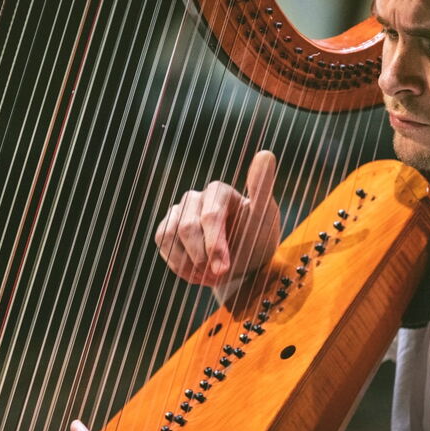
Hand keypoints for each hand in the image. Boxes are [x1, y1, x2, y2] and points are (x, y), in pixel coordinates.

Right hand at [155, 151, 280, 285]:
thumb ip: (262, 188)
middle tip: (220, 275)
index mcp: (219, 191)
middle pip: (188, 228)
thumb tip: (266, 154)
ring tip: (211, 276)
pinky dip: (179, 265)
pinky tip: (197, 274)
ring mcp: (179, 212)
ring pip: (171, 235)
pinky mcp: (167, 228)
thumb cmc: (257, 238)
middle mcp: (196, 197)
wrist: (244, 264)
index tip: (225, 268)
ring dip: (190, 264)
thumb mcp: (265, 218)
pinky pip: (163, 243)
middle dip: (203, 258)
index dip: (215, 245)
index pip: (210, 215)